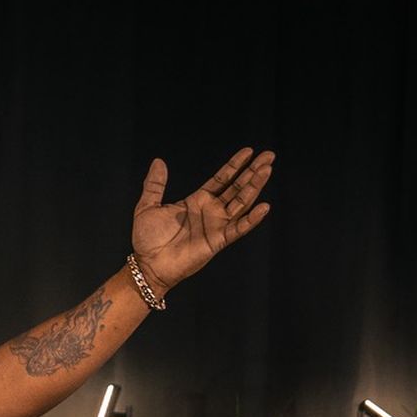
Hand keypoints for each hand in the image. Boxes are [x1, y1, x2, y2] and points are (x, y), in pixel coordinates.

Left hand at [130, 147, 273, 290]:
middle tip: (269, 155)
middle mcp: (211, 211)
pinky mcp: (218, 240)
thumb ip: (155, 184)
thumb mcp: (148, 206)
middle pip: (237, 187)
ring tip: (267, 169)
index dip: (235, 165)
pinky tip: (264, 206)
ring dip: (254, 187)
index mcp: (197, 200)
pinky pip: (238, 228)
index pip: (222, 179)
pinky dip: (252, 219)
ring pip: (242, 202)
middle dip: (253, 171)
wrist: (148, 265)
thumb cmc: (147, 240)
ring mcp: (217, 225)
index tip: (249, 151)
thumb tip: (158, 161)